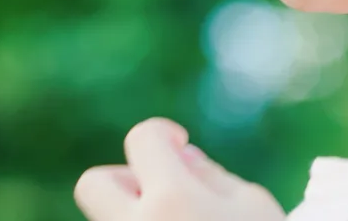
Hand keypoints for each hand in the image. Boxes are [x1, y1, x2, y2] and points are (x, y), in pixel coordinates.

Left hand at [74, 117, 286, 220]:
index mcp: (172, 201)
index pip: (142, 140)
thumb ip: (211, 174)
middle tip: (163, 194)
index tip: (179, 145)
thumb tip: (180, 155)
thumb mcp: (253, 207)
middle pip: (94, 184)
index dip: (162, 134)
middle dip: (124, 180)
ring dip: (134, 216)